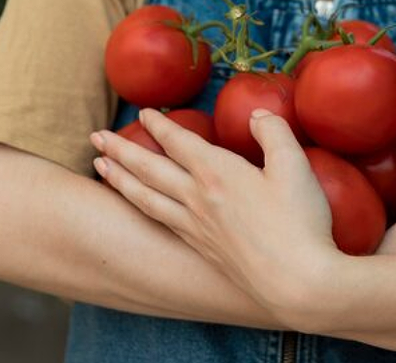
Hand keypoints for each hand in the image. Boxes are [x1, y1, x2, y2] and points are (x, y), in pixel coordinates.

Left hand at [90, 109, 343, 319]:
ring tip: (100, 166)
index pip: (178, 142)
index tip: (143, 113)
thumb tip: (258, 114)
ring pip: (146, 197)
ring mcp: (196, 226)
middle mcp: (198, 198)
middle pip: (149, 168)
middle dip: (121, 149)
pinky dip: (141, 207)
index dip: (159, 125)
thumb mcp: (294, 165)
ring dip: (120, 179)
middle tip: (96, 136)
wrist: (296, 282)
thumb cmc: (298, 222)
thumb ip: (274, 132)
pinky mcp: (201, 248)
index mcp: (217, 173)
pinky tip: (140, 206)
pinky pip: (160, 221)